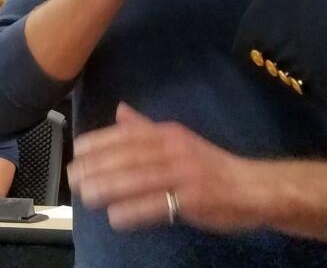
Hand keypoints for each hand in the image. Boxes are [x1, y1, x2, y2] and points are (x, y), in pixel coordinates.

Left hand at [68, 103, 258, 232]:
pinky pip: (159, 205)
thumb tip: (119, 110)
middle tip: (73, 177)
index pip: (128, 135)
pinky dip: (135, 211)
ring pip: (140, 179)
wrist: (253, 187)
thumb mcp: (179, 139)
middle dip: (98, 166)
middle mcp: (174, 150)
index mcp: (168, 134)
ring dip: (110, 188)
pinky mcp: (193, 200)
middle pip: (129, 157)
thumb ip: (146, 128)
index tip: (76, 150)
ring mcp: (184, 175)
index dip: (100, 141)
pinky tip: (115, 217)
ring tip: (86, 195)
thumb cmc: (210, 165)